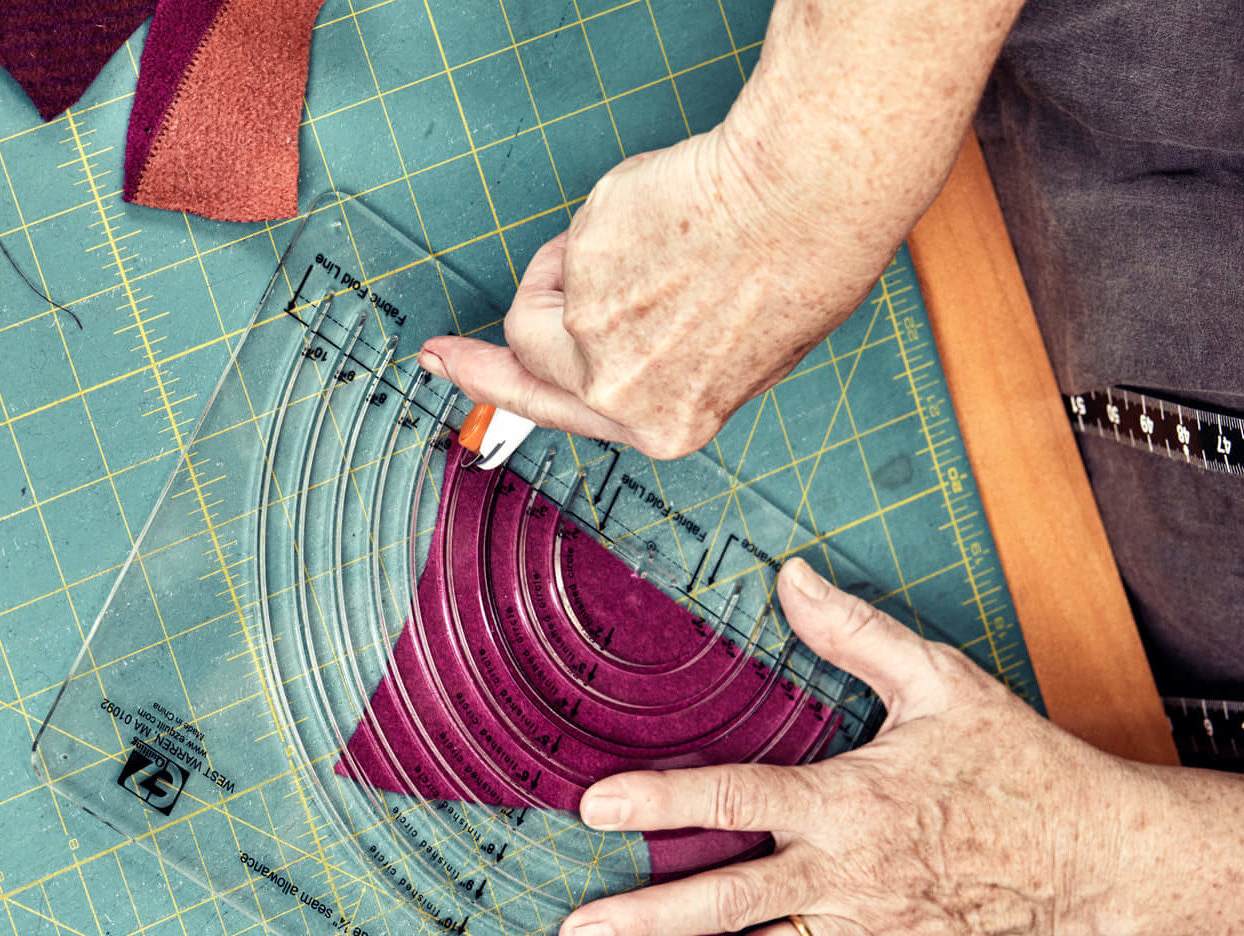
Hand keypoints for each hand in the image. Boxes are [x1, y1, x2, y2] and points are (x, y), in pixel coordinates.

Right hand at [416, 126, 893, 459]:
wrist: (803, 202)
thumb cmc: (794, 266)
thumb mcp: (726, 350)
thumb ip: (660, 363)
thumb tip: (619, 341)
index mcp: (664, 425)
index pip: (563, 416)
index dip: (502, 395)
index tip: (456, 380)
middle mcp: (619, 396)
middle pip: (530, 360)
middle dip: (484, 357)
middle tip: (440, 352)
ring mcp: (593, 338)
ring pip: (548, 295)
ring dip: (580, 265)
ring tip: (652, 243)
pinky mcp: (581, 276)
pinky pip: (567, 248)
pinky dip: (600, 226)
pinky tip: (655, 218)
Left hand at [558, 558, 1154, 935]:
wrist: (1088, 846)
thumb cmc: (1010, 758)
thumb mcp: (938, 680)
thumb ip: (854, 632)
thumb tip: (790, 577)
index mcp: (847, 799)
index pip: (736, 797)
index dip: (661, 801)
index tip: (592, 807)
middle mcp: (847, 872)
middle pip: (730, 897)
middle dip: (647, 916)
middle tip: (574, 933)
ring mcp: (868, 929)